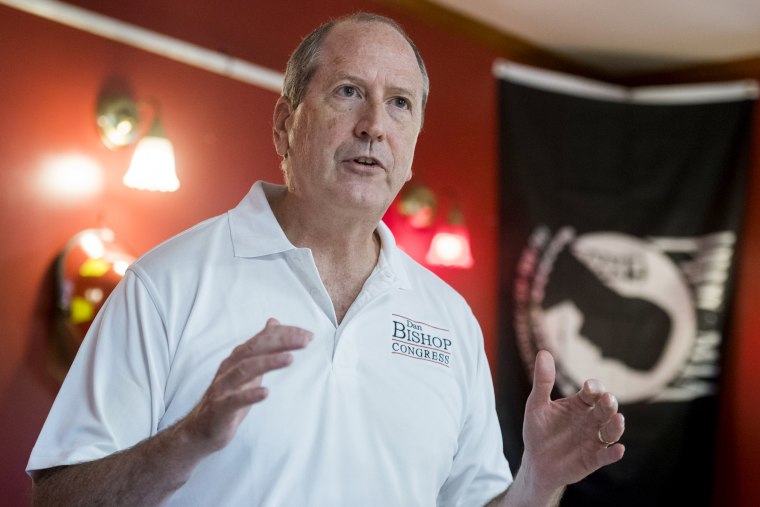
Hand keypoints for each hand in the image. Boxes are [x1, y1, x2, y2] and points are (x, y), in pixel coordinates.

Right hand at [181, 318, 312, 452]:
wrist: (200, 429)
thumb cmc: (228, 396)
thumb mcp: (247, 368)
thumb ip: (260, 347)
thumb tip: (274, 322)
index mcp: (237, 358)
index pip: (262, 339)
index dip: (284, 334)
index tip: (307, 334)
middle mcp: (229, 368)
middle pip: (254, 349)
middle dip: (280, 342)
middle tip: (305, 341)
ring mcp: (223, 388)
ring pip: (245, 370)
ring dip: (268, 362)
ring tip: (290, 359)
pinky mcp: (220, 409)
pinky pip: (234, 400)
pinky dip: (250, 395)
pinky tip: (266, 392)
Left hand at [520, 350, 624, 494]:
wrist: (535, 462)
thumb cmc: (538, 430)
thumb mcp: (536, 405)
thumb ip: (542, 381)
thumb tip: (543, 352)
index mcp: (580, 404)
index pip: (592, 392)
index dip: (593, 388)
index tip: (588, 387)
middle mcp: (591, 419)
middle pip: (606, 408)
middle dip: (608, 403)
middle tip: (607, 399)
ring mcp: (594, 439)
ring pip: (611, 431)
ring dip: (616, 426)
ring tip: (618, 420)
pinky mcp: (594, 459)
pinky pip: (606, 455)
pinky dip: (614, 453)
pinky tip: (618, 450)